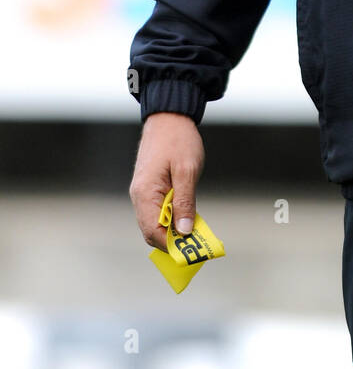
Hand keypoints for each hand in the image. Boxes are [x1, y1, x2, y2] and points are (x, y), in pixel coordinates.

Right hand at [129, 112, 204, 252]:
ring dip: (173, 230)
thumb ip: (185, 202)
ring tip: (195, 232)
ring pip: (155, 223)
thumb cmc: (178, 141)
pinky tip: (188, 217)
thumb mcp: (187, 171)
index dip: (171, 245)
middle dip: (172, 241)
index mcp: (145, 193)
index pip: (153, 231)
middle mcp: (140, 196)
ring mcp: (143, 193)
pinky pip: (158, 211)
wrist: (169, 118)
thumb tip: (185, 231)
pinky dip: (172, 218)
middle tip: (196, 245)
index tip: (192, 251)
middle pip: (151, 231)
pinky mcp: (150, 189)